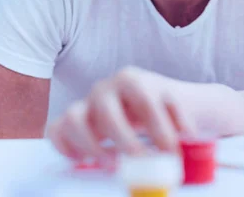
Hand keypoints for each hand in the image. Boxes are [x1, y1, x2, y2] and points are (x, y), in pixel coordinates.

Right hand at [47, 66, 195, 159]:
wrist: (147, 103)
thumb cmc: (161, 108)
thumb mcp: (176, 109)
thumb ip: (181, 122)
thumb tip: (188, 139)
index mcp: (131, 79)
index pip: (144, 101)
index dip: (159, 129)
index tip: (172, 152)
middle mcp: (104, 89)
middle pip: (108, 112)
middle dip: (126, 141)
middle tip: (143, 162)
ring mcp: (84, 104)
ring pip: (73, 119)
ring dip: (91, 146)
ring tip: (112, 164)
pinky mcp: (70, 121)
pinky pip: (54, 130)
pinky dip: (64, 147)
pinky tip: (84, 160)